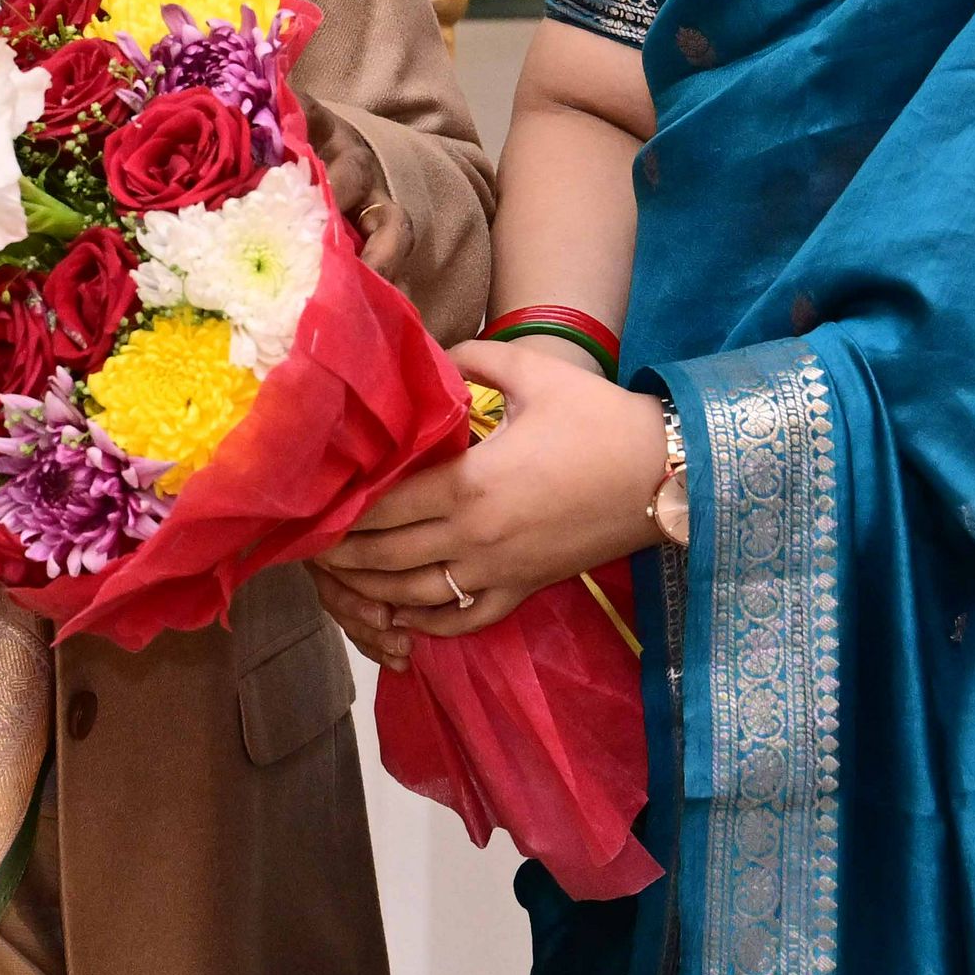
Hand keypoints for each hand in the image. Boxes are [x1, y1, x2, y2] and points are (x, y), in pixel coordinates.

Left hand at [315, 340, 668, 671]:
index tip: (309, 506)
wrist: (669, 475)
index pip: (381, 508)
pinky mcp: (524, 590)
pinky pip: (465, 620)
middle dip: (341, 556)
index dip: (340, 511)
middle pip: (386, 558)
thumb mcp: (533, 376)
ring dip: (370, 592)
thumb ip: (474, 358)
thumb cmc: (600, 421)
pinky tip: (399, 620)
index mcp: (469, 485)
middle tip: (305, 546)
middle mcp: (475, 537)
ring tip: (338, 579)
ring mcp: (499, 572)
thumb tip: (435, 349)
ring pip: (416, 596)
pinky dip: (425, 625)